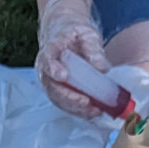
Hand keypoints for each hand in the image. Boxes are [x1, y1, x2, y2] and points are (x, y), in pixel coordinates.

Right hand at [35, 0, 110, 117]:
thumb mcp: (87, 35)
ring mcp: (51, 82)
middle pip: (51, 86)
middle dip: (68, 97)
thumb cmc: (75, 35)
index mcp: (50, 50)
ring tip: (94, 110)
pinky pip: (65, 104)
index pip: (47, 60)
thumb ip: (93, 50)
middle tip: (86, 101)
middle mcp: (46, 69)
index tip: (64, 76)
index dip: (54, 69)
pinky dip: (79, 110)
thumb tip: (102, 69)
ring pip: (58, 99)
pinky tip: (93, 111)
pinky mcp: (59, 92)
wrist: (67, 38)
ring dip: (75, 108)